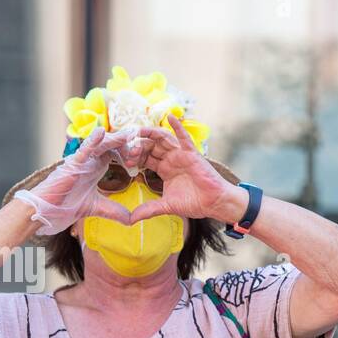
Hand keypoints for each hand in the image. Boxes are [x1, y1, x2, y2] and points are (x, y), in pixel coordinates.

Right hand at [13, 127, 134, 234]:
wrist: (49, 209)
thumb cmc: (67, 204)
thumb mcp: (97, 208)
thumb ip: (114, 211)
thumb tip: (132, 220)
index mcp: (97, 167)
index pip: (116, 154)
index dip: (130, 153)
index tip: (143, 156)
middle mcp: (90, 160)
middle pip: (112, 146)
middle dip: (127, 145)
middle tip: (142, 142)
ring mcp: (82, 160)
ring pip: (101, 145)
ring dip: (116, 139)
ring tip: (129, 133)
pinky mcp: (73, 163)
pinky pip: (84, 149)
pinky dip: (92, 140)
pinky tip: (102, 132)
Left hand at [127, 114, 246, 223]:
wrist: (214, 203)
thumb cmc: (194, 202)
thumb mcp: (166, 206)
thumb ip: (148, 209)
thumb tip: (131, 220)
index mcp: (164, 169)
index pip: (145, 158)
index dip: (134, 157)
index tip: (123, 160)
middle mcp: (171, 159)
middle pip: (151, 146)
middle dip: (139, 145)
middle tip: (128, 148)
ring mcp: (181, 155)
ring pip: (163, 139)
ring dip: (151, 133)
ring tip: (139, 130)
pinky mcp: (192, 154)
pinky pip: (184, 138)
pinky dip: (178, 127)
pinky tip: (171, 117)